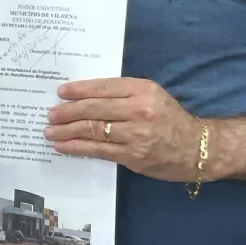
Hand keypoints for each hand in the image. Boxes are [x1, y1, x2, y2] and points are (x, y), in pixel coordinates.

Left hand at [43, 77, 203, 180]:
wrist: (195, 148)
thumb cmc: (170, 119)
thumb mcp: (152, 95)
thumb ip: (123, 94)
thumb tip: (84, 96)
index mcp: (143, 89)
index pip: (104, 87)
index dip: (79, 90)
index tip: (61, 92)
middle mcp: (139, 110)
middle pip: (94, 109)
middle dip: (67, 112)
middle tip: (50, 114)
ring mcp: (136, 134)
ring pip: (93, 130)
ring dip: (67, 131)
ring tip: (50, 132)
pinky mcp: (133, 156)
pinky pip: (98, 150)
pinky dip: (77, 147)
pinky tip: (64, 146)